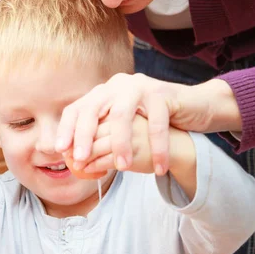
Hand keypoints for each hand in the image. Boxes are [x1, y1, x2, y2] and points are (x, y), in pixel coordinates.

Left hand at [56, 72, 239, 174]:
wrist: (194, 107)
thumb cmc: (152, 123)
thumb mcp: (124, 126)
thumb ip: (102, 136)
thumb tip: (76, 160)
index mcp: (104, 93)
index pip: (78, 108)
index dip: (67, 128)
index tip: (60, 150)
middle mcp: (118, 86)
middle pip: (93, 108)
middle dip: (84, 135)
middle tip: (80, 159)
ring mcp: (140, 87)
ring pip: (122, 116)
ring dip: (120, 143)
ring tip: (122, 166)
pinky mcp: (163, 95)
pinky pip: (156, 124)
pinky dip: (157, 148)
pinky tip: (159, 167)